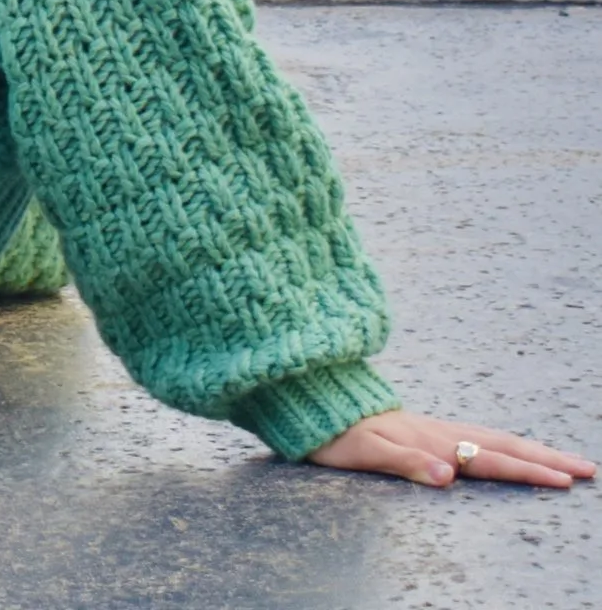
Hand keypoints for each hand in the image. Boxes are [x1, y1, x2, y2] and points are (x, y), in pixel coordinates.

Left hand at [307, 410, 594, 488]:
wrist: (307, 401)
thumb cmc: (331, 433)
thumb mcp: (361, 451)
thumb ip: (404, 462)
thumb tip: (449, 477)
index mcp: (429, 440)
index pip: (488, 459)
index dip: (526, 471)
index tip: (565, 480)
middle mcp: (436, 432)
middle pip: (500, 445)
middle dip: (545, 458)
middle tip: (588, 469)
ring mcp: (431, 427)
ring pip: (491, 438)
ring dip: (529, 449)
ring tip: (562, 460)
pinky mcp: (422, 428)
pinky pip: (474, 436)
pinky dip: (502, 444)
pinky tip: (508, 449)